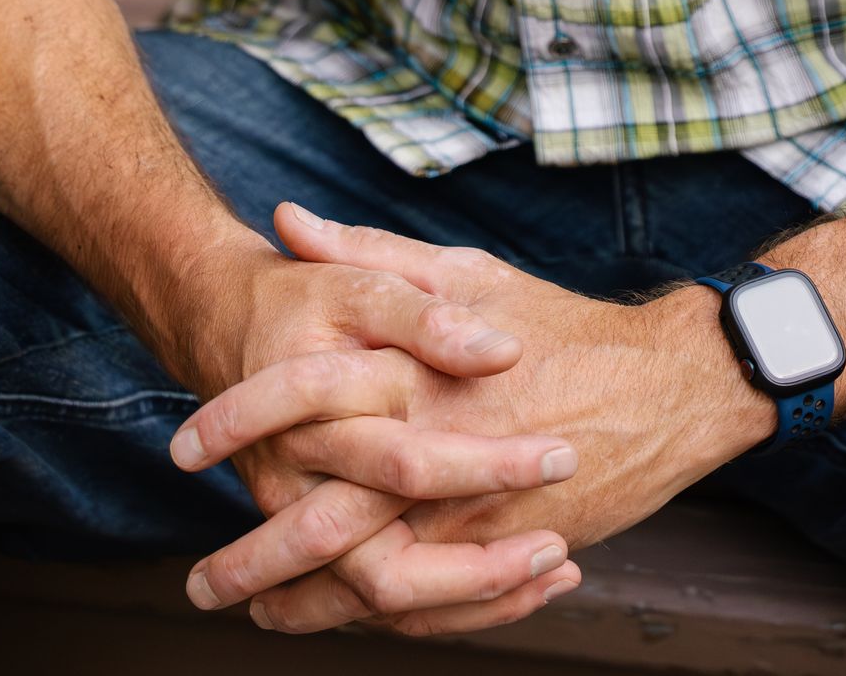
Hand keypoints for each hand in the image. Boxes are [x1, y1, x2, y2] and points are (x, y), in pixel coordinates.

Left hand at [178, 206, 768, 636]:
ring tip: (261, 619)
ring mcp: (471, 516)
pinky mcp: (505, 555)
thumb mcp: (464, 270)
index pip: (296, 401)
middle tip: (200, 585)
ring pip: (366, 588)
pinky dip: (381, 624)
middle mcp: (434, 450)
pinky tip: (346, 621)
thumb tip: (286, 221)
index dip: (233, 425)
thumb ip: (370, 256)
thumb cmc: (557, 320)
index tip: (181, 449)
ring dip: (307, 612)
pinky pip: (428, 610)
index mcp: (412, 370)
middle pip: (317, 525)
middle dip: (250, 563)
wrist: (664, 385)